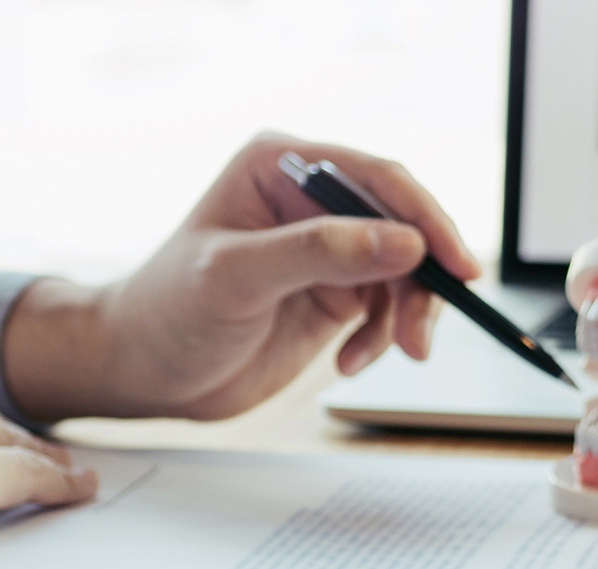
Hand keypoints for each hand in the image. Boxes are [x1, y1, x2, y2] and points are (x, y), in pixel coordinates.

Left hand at [2, 134, 480, 421]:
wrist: (142, 373)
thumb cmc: (167, 313)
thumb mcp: (237, 277)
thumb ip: (320, 253)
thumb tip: (404, 241)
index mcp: (280, 165)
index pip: (375, 177)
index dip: (425, 218)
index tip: (455, 265)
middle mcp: (309, 199)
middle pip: (402, 224)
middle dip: (420, 279)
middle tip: (421, 333)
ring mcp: (325, 247)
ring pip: (404, 270)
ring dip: (407, 316)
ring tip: (387, 355)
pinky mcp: (333, 292)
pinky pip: (388, 307)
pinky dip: (382, 338)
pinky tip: (349, 362)